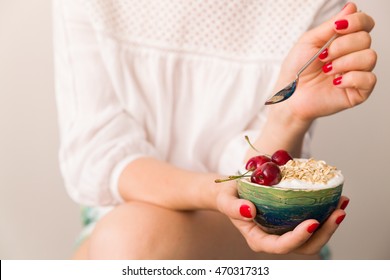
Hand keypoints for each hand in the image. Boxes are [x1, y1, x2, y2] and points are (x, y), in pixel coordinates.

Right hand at [217, 182, 348, 254]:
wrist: (232, 192)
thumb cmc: (228, 197)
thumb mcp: (225, 199)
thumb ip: (233, 207)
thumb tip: (249, 211)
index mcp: (259, 239)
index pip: (281, 246)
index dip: (298, 238)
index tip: (312, 221)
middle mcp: (275, 239)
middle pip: (305, 246)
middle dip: (325, 232)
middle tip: (338, 211)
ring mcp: (285, 232)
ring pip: (313, 238)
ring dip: (330, 223)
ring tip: (341, 202)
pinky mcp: (292, 222)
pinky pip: (312, 223)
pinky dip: (326, 212)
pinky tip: (336, 197)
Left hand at [272, 2, 376, 122]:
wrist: (289, 96)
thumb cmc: (296, 70)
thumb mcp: (309, 41)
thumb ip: (330, 25)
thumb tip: (351, 7)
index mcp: (343, 41)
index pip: (364, 23)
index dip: (356, 21)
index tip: (338, 28)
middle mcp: (353, 55)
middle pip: (366, 39)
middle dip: (342, 46)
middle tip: (323, 56)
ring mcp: (357, 73)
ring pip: (369, 57)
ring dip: (344, 62)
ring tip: (327, 70)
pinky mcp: (358, 92)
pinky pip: (369, 79)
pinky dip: (351, 78)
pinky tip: (336, 82)